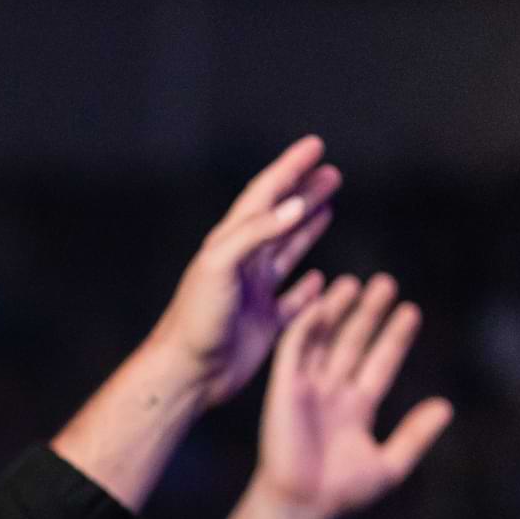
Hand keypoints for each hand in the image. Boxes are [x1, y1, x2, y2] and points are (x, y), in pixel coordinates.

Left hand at [154, 136, 342, 406]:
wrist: (187, 373)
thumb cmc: (195, 320)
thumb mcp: (219, 267)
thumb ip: (255, 234)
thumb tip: (294, 206)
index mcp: (230, 244)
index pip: (265, 195)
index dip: (290, 169)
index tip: (315, 146)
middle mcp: (243, 264)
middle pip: (280, 218)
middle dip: (305, 193)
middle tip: (332, 173)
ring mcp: (254, 294)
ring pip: (287, 252)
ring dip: (308, 228)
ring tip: (329, 206)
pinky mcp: (264, 324)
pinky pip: (293, 301)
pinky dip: (309, 289)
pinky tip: (322, 280)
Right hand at [250, 273, 452, 518]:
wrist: (302, 504)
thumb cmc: (340, 492)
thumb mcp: (390, 464)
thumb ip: (416, 434)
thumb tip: (446, 407)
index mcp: (356, 408)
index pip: (380, 363)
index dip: (395, 337)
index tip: (411, 312)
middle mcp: (332, 393)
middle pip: (353, 343)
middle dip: (369, 314)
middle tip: (386, 284)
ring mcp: (307, 388)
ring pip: (324, 340)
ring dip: (337, 311)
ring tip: (354, 283)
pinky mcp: (284, 388)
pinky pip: (293, 350)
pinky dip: (306, 326)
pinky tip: (322, 305)